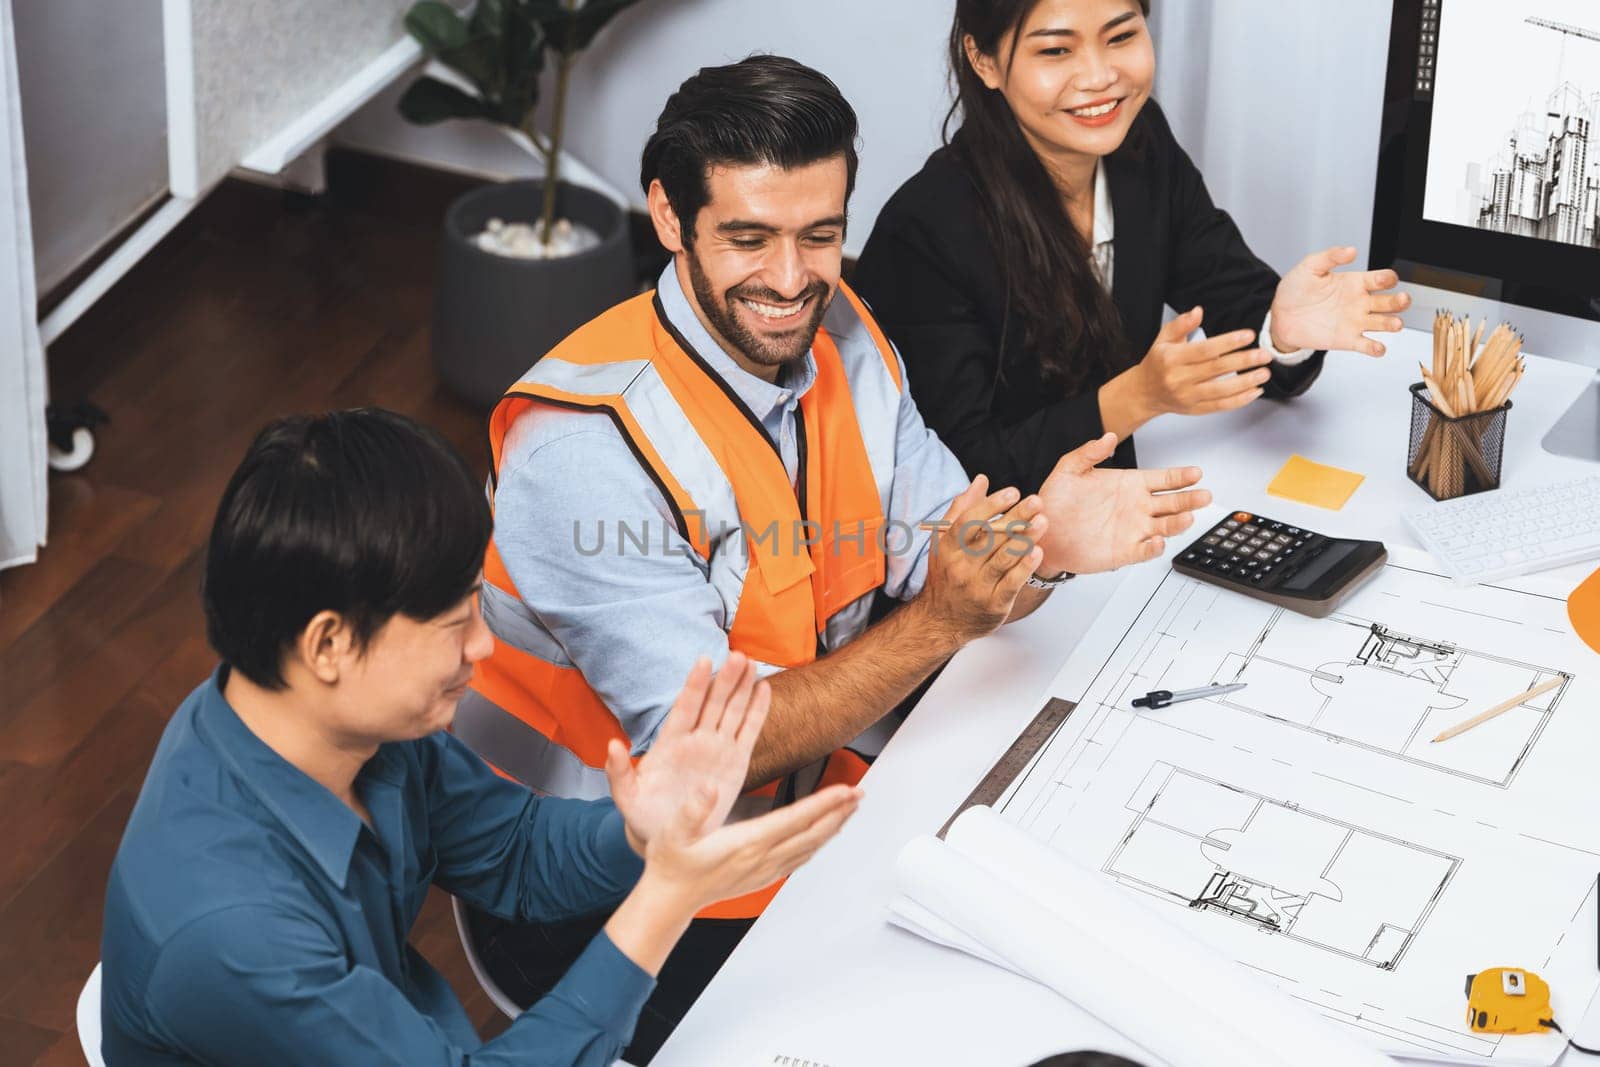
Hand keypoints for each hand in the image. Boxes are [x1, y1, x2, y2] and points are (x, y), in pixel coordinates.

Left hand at [605, 653, 765, 852]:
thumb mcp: (627, 797)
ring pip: (733, 711)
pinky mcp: (737, 762)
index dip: (695, 684)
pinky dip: (758, 711)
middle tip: (738, 656)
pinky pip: (750, 732)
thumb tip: (612, 746)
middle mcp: (696, 739)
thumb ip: (619, 773)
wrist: (670, 837)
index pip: (686, 707)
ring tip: (751, 663)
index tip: (703, 660)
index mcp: (671, 743)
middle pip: (713, 703)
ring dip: (743, 687)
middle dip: (725, 679)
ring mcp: (718, 748)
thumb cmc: (645, 815)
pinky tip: (765, 689)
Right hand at [636, 779, 861, 913]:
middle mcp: (762, 858)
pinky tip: (824, 835)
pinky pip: (799, 858)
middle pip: (812, 833)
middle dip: (838, 812)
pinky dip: (818, 843)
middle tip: (860, 793)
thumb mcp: (674, 831)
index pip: (795, 819)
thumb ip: (693, 809)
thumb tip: (710, 786)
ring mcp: (765, 870)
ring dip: (833, 827)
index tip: (845, 789)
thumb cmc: (672, 863)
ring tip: (849, 809)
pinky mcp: (763, 876)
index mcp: (747, 843)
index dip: (824, 803)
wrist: (670, 898)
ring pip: (810, 846)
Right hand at [913, 475, 1045, 651]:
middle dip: (1015, 517)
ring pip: (1002, 559)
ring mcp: (977, 586)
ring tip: (1042, 522)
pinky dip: (1024, 567)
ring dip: (1024, 539)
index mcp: (948, 548)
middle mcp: (961, 566)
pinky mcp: (993, 604)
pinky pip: (1011, 583)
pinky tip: (1037, 553)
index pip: (969, 522)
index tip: (1012, 492)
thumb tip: (981, 480)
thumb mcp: (945, 542)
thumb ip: (962, 509)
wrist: (941, 621)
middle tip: (1036, 501)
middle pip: (990, 537)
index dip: (991, 505)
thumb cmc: (946, 575)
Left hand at [1035, 433, 1210, 573]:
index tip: (1196, 473)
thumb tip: (1107, 436)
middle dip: (1190, 499)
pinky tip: (1158, 542)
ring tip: (1188, 517)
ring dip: (1178, 523)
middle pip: (1173, 503)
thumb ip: (1089, 452)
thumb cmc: (1057, 502)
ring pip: (1165, 527)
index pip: (1163, 478)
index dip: (1181, 476)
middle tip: (1204, 495)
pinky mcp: (1124, 552)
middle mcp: (1136, 507)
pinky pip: (1144, 551)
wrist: (1042, 532)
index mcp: (1129, 485)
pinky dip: (1153, 548)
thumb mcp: (1069, 470)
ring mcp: (1133, 530)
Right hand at [1128, 306, 1275, 419]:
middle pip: (1217, 369)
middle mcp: (1179, 378)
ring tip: (1264, 373)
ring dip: (1246, 382)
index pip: (1205, 350)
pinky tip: (1254, 391)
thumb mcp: (1163, 338)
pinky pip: (1221, 406)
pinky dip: (1240, 400)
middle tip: (1264, 354)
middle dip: (1244, 361)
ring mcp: (1187, 396)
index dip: (1229, 342)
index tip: (1248, 336)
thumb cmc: (1157, 363)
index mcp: (1172, 358)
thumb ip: (1181, 324)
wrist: (1144, 392)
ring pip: (1221, 390)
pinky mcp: (1194, 409)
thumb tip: (1198, 311)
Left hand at [1269, 245, 1409, 356]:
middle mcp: (1360, 302)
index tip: (1387, 280)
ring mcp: (1355, 322)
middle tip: (1403, 300)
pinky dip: (1375, 348)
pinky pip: (1367, 345)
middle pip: (1389, 302)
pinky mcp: (1347, 340)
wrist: (1280, 316)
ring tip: (1395, 324)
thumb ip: (1330, 257)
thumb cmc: (1295, 290)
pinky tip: (1377, 347)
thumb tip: (1350, 250)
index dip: (1387, 279)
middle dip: (1400, 301)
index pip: (1380, 279)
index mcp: (1355, 282)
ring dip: (1393, 324)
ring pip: (1383, 323)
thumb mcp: (1310, 267)